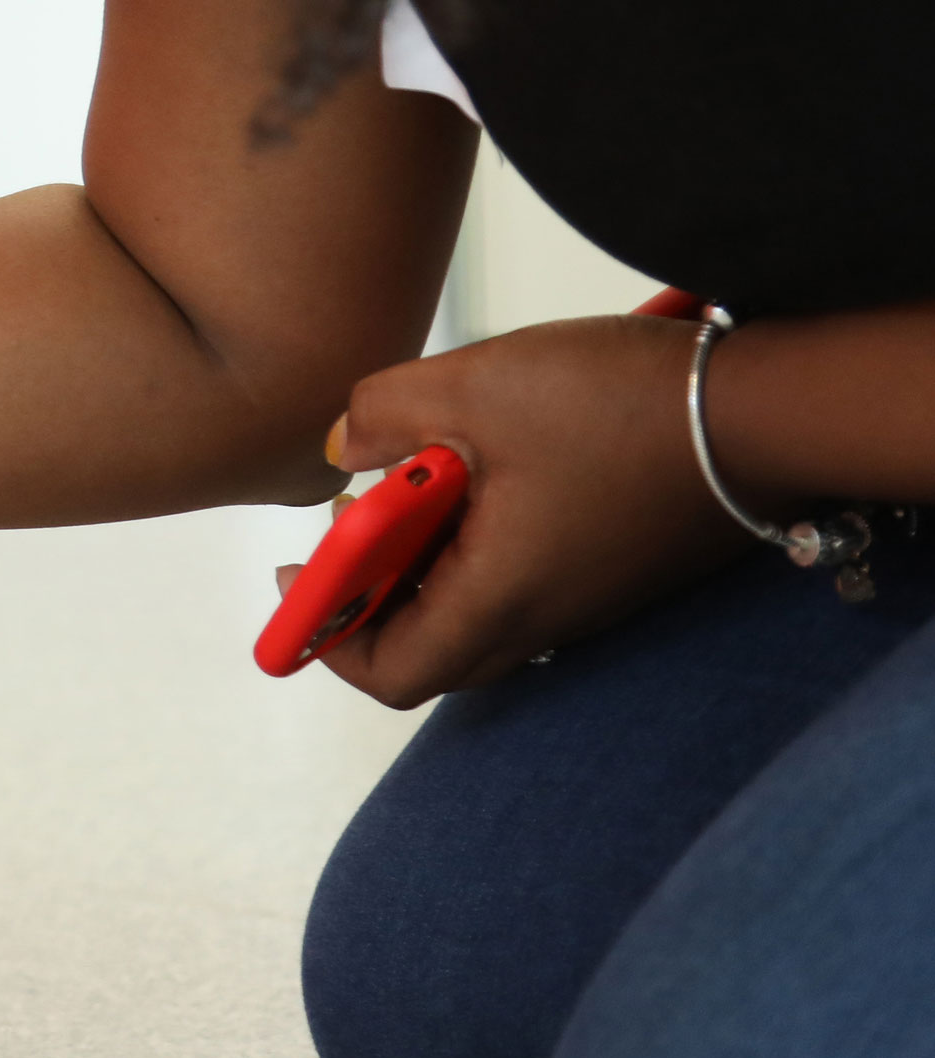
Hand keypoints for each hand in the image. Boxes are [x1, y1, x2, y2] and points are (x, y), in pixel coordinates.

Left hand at [303, 315, 760, 705]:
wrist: (762, 407)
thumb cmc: (616, 404)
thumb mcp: (470, 385)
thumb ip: (381, 416)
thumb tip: (343, 451)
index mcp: (501, 601)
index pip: (390, 672)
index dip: (326, 635)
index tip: (296, 572)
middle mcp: (545, 619)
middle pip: (427, 643)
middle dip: (371, 586)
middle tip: (357, 511)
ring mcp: (586, 598)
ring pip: (473, 604)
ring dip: (425, 552)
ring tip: (417, 468)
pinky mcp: (612, 566)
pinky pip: (519, 575)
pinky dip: (475, 534)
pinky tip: (478, 460)